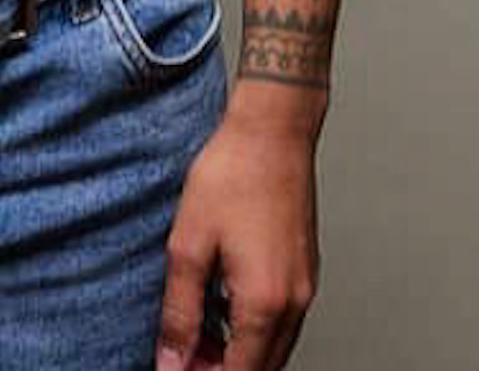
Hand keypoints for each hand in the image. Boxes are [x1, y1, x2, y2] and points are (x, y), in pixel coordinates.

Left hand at [155, 107, 319, 370]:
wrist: (272, 131)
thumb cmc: (233, 174)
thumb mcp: (189, 243)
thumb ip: (180, 310)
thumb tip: (172, 358)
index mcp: (264, 302)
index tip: (176, 367)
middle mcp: (294, 302)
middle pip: (262, 367)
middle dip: (222, 369)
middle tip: (184, 354)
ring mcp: (305, 286)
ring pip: (275, 347)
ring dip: (240, 352)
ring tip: (199, 333)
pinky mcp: (306, 270)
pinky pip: (283, 320)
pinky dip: (256, 328)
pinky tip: (225, 306)